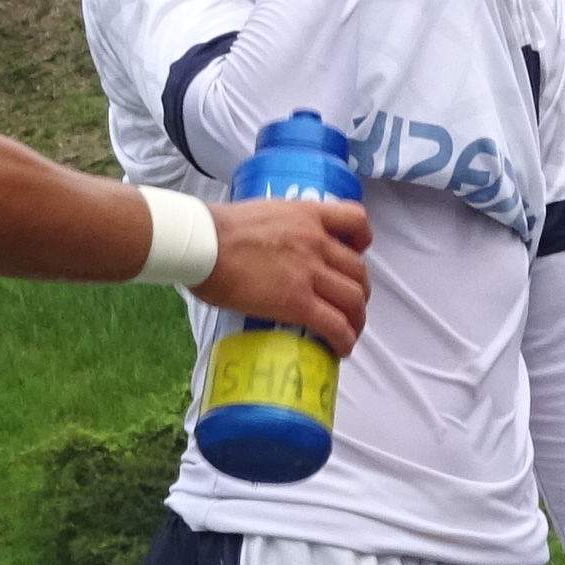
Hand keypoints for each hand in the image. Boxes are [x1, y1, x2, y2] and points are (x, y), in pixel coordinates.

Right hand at [199, 196, 371, 353]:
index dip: (362, 242)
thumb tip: (271, 248)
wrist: (202, 243)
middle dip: (358, 291)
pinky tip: (340, 349)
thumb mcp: (262, 214)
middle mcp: (317, 242)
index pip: (357, 221)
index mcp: (308, 215)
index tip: (356, 253)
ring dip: (357, 319)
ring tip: (348, 332)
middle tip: (347, 304)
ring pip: (353, 299)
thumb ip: (280, 228)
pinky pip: (335, 325)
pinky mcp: (298, 303)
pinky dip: (345, 340)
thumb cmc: (216, 229)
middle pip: (358, 270)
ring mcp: (310, 273)